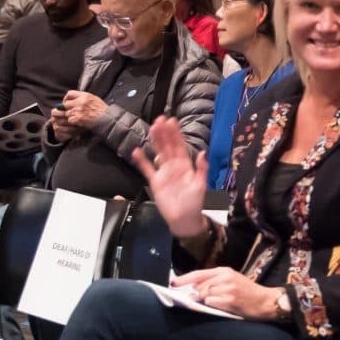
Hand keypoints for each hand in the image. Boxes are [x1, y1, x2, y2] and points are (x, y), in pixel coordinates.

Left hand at [56, 89, 106, 131]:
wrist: (108, 119)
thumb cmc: (102, 110)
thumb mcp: (94, 99)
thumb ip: (84, 97)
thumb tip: (74, 99)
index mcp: (85, 95)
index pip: (69, 93)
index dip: (67, 98)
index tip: (68, 102)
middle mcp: (81, 102)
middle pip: (66, 104)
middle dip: (68, 108)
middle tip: (72, 112)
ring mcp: (79, 110)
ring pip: (67, 113)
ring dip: (71, 116)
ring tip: (78, 117)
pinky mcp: (78, 118)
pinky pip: (70, 120)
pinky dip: (73, 122)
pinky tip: (79, 122)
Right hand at [131, 115, 208, 236]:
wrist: (184, 219)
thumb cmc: (195, 202)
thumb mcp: (201, 185)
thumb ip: (201, 169)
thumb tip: (203, 152)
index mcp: (186, 165)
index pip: (180, 146)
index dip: (176, 134)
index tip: (172, 121)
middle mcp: (174, 166)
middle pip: (168, 146)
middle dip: (164, 133)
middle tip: (159, 119)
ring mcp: (163, 172)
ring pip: (158, 153)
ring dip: (155, 141)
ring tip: (151, 128)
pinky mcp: (155, 182)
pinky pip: (147, 169)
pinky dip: (142, 161)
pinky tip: (136, 151)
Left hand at [170, 267, 288, 321]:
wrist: (266, 301)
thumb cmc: (248, 292)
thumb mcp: (232, 281)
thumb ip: (214, 282)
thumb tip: (194, 289)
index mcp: (224, 271)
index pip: (198, 274)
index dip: (184, 279)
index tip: (173, 283)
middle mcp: (225, 277)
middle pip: (199, 286)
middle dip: (195, 294)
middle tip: (195, 300)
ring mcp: (227, 289)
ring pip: (204, 295)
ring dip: (204, 301)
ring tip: (215, 303)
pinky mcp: (230, 300)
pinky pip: (211, 303)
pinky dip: (211, 306)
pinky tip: (220, 307)